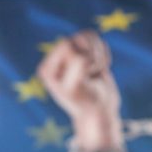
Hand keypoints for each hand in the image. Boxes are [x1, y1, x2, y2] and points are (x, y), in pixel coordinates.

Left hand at [37, 30, 124, 150]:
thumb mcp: (76, 86)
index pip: (67, 45)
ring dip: (99, 56)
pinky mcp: (86, 56)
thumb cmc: (87, 103)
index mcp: (47, 68)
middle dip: (92, 57)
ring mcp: (72, 57)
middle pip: (79, 38)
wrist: (101, 114)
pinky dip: (104, 56)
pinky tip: (99, 70)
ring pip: (90, 37)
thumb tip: (84, 40)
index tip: (85, 77)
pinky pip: (98, 42)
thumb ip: (78, 62)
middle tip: (92, 76)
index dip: (82, 58)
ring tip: (95, 73)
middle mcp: (56, 60)